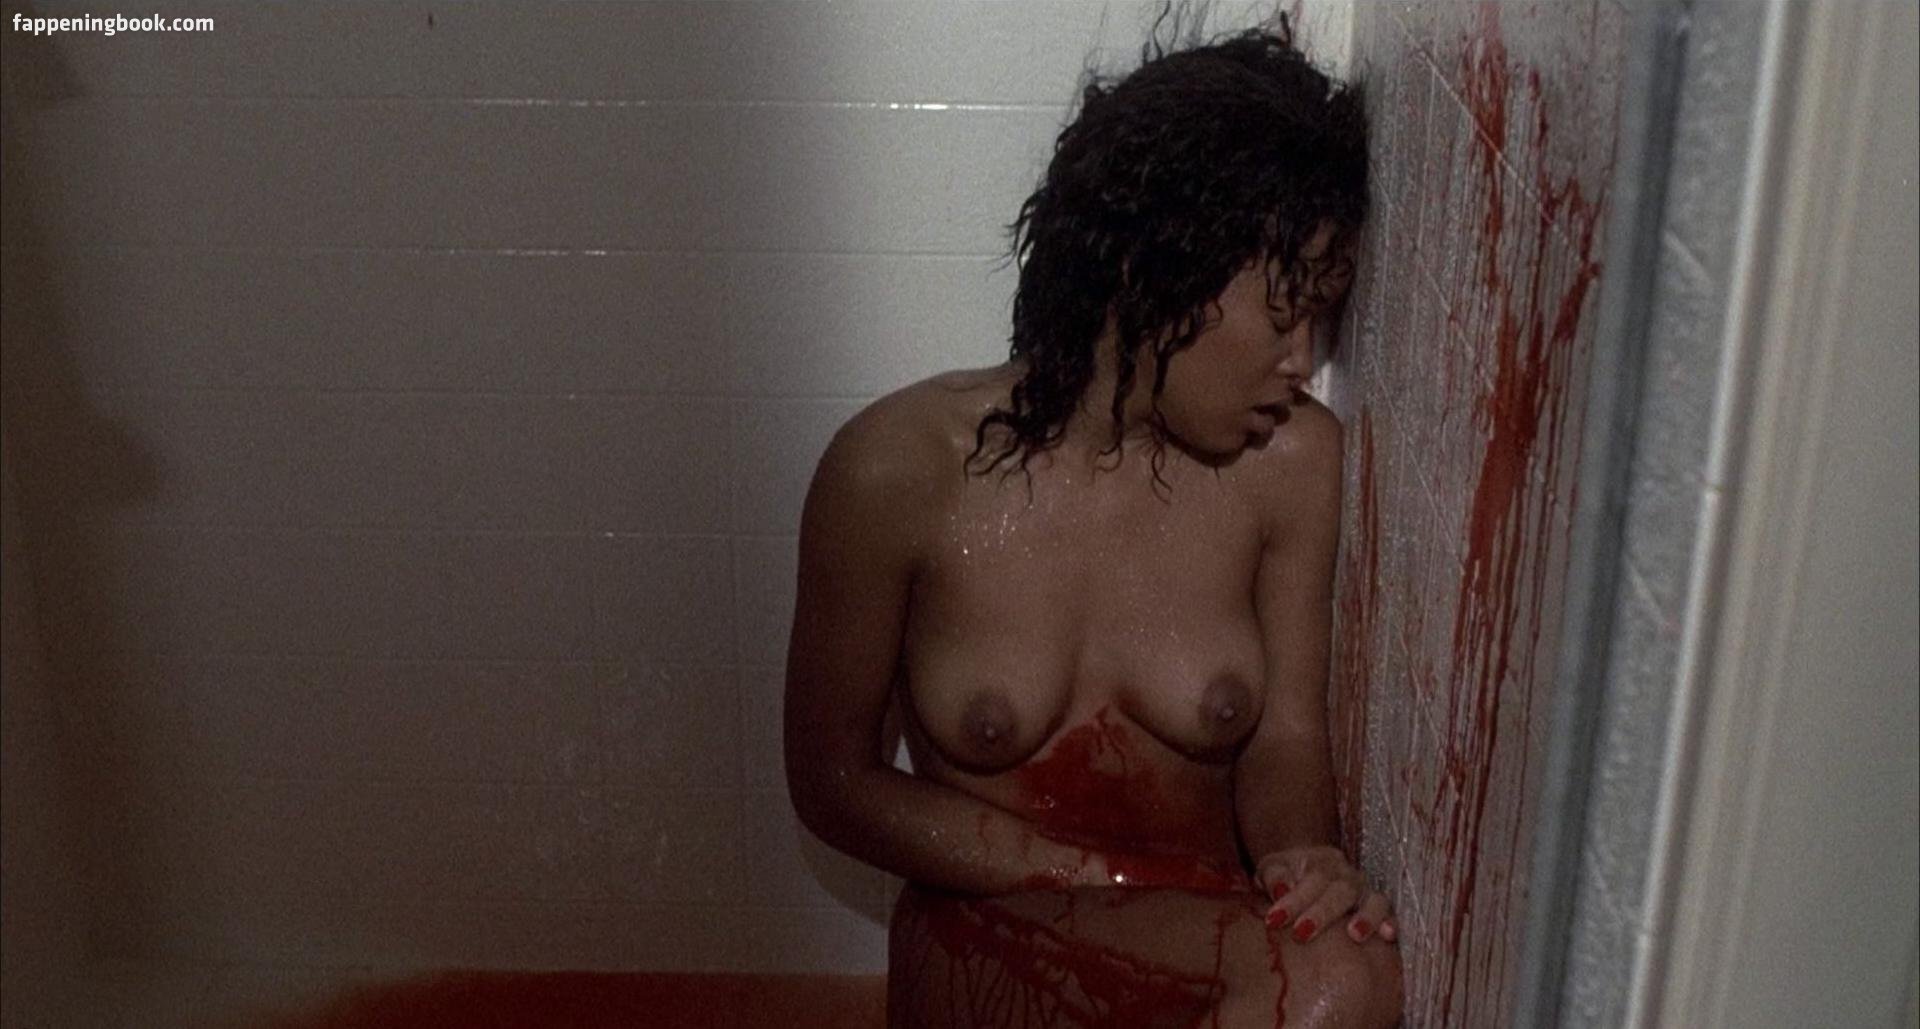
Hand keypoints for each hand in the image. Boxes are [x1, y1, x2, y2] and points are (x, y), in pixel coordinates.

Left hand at [1254, 845, 1396, 943]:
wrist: (1308, 867)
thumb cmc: (1286, 874)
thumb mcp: (1273, 868)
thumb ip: (1274, 876)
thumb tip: (1279, 889)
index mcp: (1320, 862)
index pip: (1311, 878)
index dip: (1294, 901)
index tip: (1273, 920)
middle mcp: (1347, 875)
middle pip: (1341, 890)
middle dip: (1322, 914)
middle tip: (1301, 934)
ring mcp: (1366, 891)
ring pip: (1373, 899)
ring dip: (1366, 917)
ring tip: (1355, 935)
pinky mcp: (1379, 909)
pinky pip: (1391, 914)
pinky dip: (1391, 923)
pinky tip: (1389, 935)